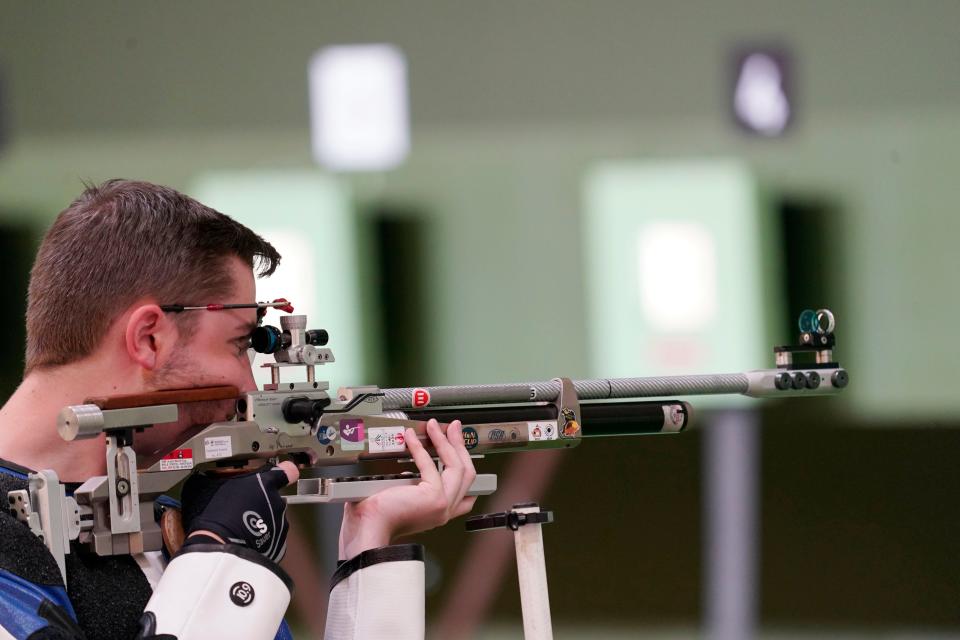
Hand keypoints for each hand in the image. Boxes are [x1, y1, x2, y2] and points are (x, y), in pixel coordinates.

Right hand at [180, 461, 298, 562]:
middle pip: (275, 500)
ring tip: (241, 529)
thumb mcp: (217, 489)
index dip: (285, 472)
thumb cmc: (217, 516)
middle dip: (263, 504)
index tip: (283, 473)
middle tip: (244, 511)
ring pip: (274, 520)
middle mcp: (278, 502)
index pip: (287, 471)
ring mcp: (281, 524)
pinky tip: (247, 542)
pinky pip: (271, 540)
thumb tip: (217, 481)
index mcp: (266, 483)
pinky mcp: (279, 545)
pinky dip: (262, 541)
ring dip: (262, 524)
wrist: (221, 548)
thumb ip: (229, 483)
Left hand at [338, 419, 476, 559]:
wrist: (367, 531)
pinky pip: (431, 464)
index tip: (458, 448)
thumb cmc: (374, 520)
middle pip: (466, 474)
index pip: (465, 494)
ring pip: (457, 467)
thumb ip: (409, 486)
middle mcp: (444, 511)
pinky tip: (411, 437)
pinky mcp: (434, 497)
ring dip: (446, 442)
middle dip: (460, 447)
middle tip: (453, 429)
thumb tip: (407, 467)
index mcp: (437, 514)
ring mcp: (442, 505)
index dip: (466, 468)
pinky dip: (420, 447)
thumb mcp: (398, 499)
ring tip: (435, 426)